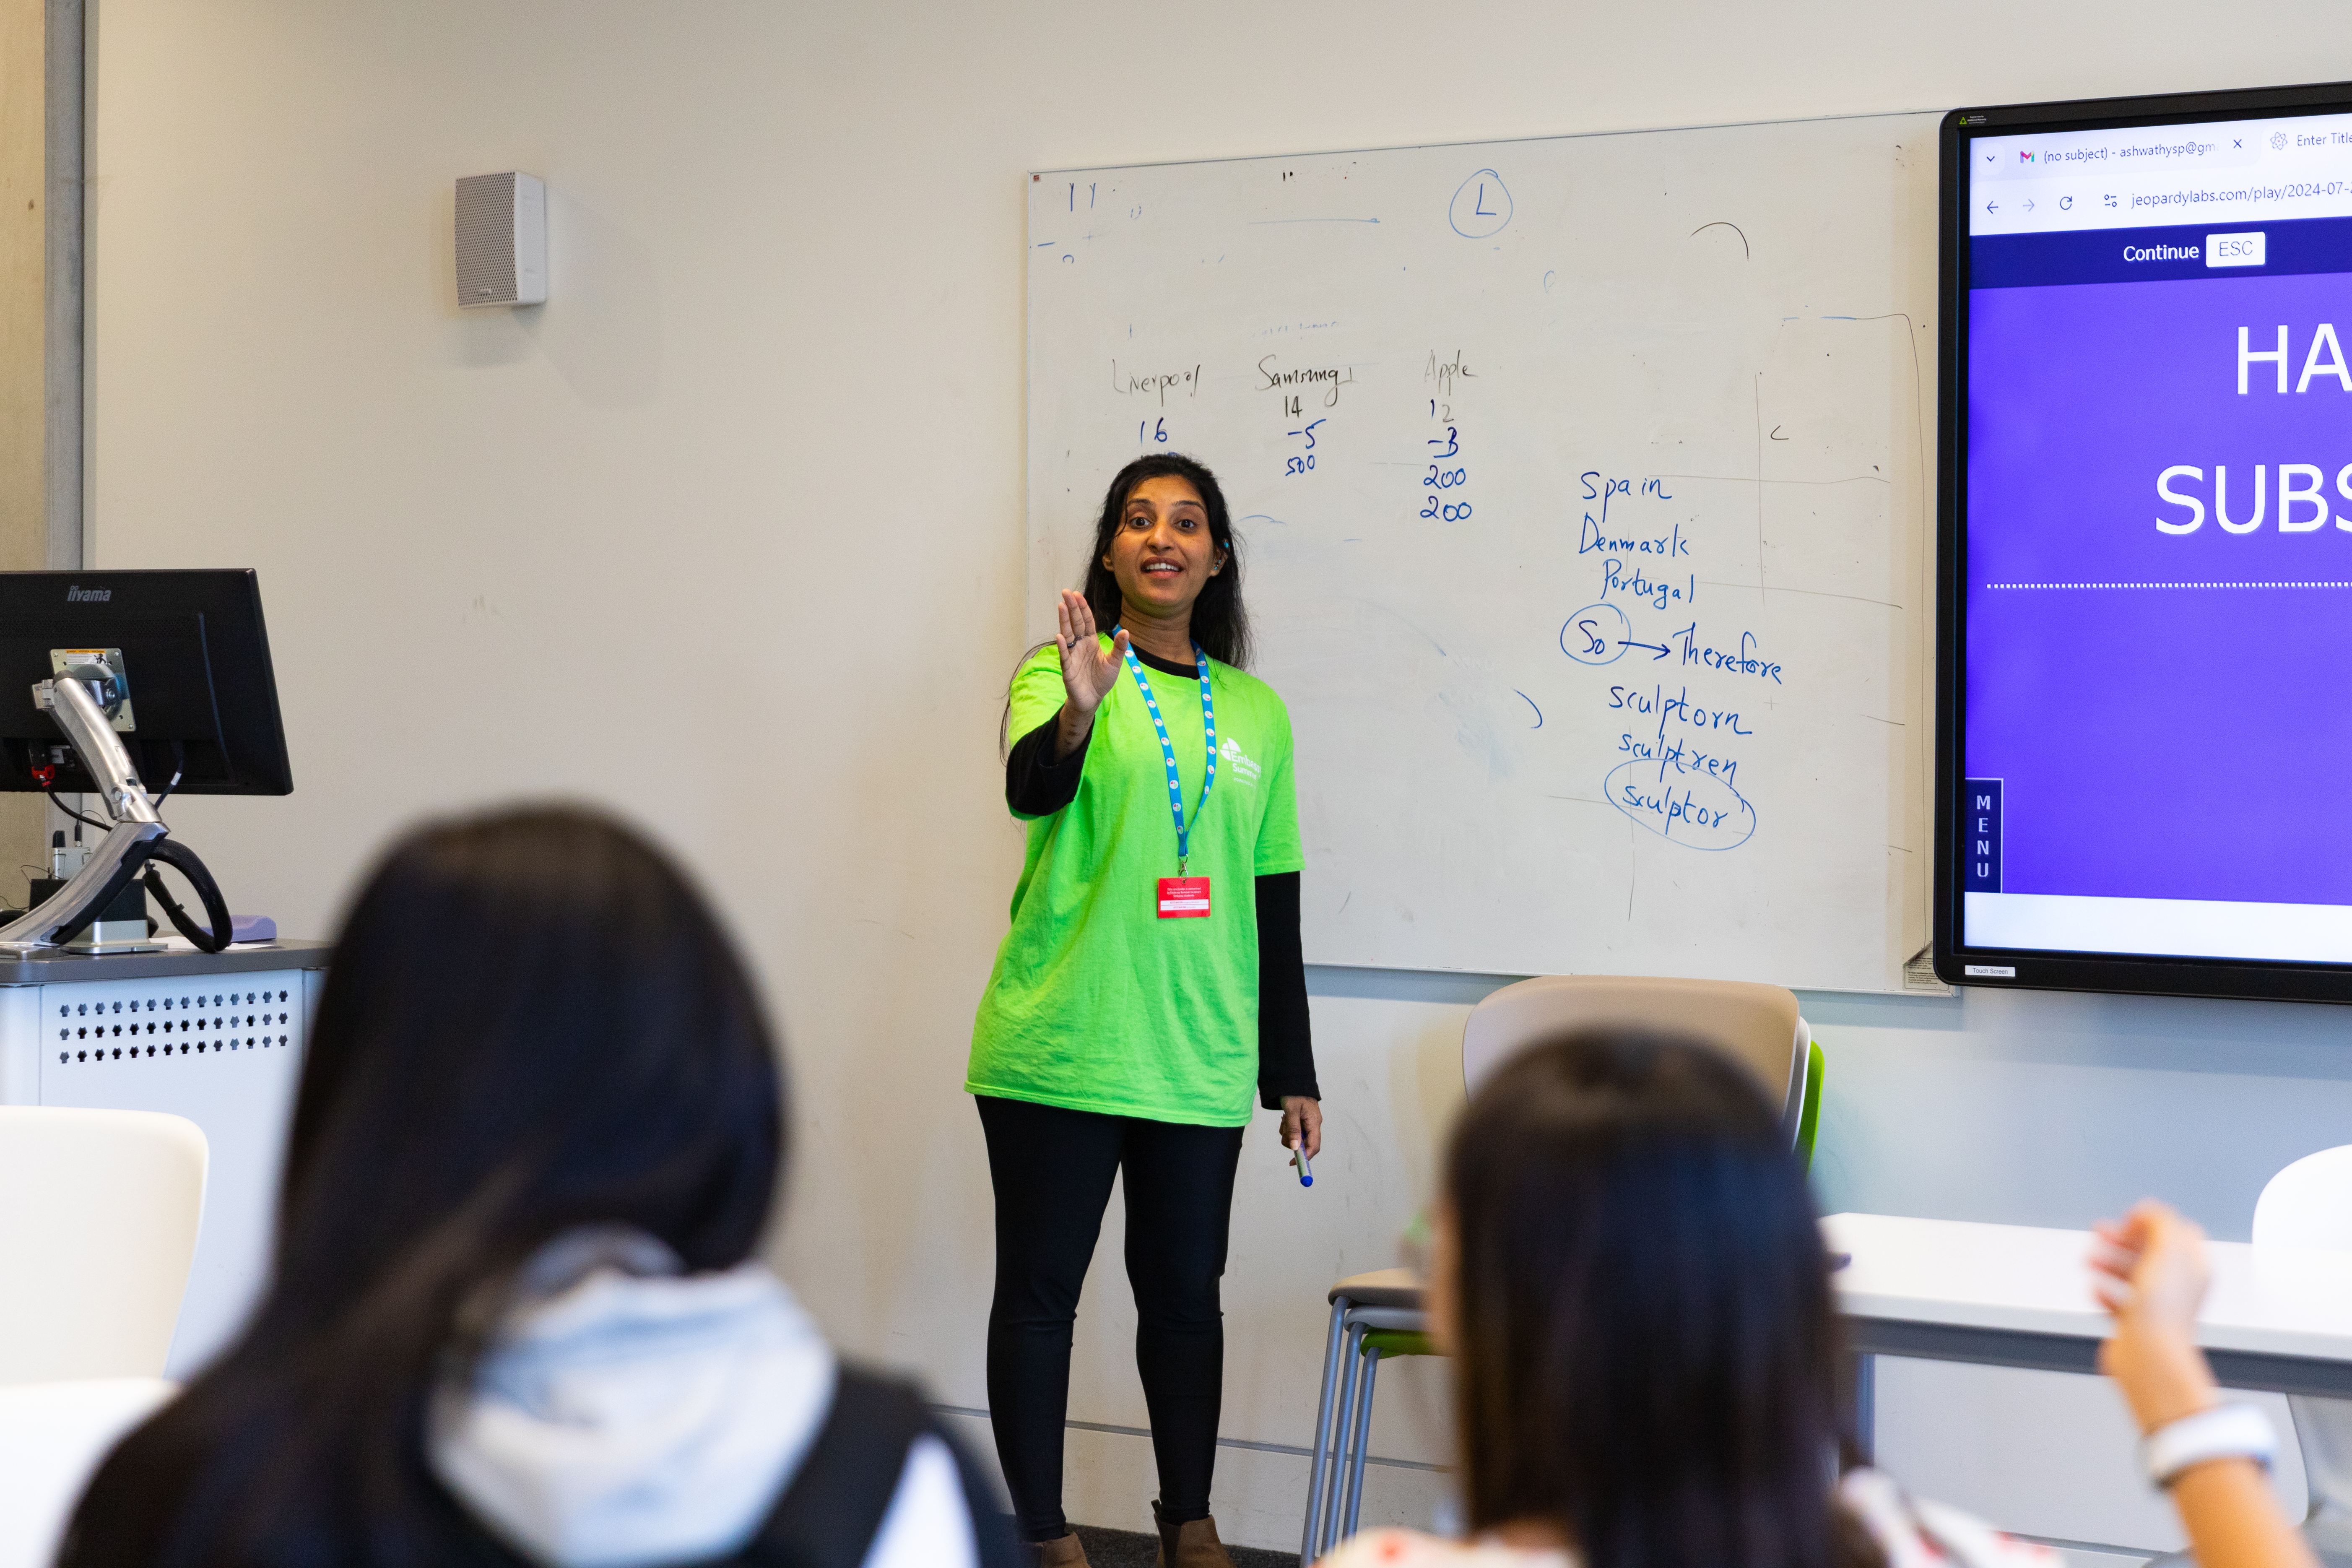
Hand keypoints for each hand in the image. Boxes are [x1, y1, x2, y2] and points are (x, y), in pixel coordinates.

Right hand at [1056, 589, 1126, 720]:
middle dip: (1071, 608)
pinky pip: (1064, 656)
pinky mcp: (1068, 669)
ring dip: (1064, 621)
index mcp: (1091, 642)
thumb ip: (1119, 647)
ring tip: (1061, 606)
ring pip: (1067, 635)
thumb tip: (1126, 631)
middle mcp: (1080, 645)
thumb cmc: (1102, 680)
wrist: (1093, 699)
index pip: (1086, 621)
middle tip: (1066, 592)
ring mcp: (1072, 655)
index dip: (1082, 608)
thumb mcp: (1115, 663)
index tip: (1077, 594)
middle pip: (1075, 623)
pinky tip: (1059, 636)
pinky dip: (1062, 646)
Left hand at [1281, 1096, 1321, 1161]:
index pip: (1314, 1146)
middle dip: (1292, 1140)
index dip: (1305, 1157)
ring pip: (1296, 1139)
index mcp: (1314, 1123)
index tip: (1294, 1163)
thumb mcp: (1292, 1111)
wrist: (1292, 1081)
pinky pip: (1293, 1132)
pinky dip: (1287, 1128)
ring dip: (1288, 1133)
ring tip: (1285, 1119)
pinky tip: (1286, 1118)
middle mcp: (1313, 1125)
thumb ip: (1294, 1129)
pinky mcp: (1301, 1123)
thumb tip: (1295, 1148)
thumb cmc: (1294, 1093)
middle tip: (1285, 1128)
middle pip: (1303, 1144)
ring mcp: (1307, 1124)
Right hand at [2092, 1200, 2220, 1433]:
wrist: (2149, 1354)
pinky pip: (2117, 1302)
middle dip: (2121, 1239)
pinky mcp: (2135, 1324)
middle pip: (2148, 1251)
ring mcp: (2157, 1305)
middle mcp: (2178, 1286)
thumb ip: (2159, 1220)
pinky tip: (2096, 1288)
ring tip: (2090, 1260)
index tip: (2130, 1221)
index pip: (2176, 1233)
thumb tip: (2146, 1212)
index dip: (2151, 1222)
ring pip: (2130, 1274)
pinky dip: (2104, 1291)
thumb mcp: (2168, 1249)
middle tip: (2100, 1232)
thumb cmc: (2164, 1309)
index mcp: (2193, 1267)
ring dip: (2108, 1261)